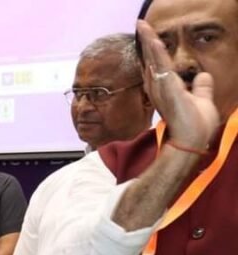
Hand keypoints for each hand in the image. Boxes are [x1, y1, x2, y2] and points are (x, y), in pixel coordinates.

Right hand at [137, 19, 219, 148]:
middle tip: (141, 24)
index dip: (153, 52)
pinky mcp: (166, 87)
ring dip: (148, 40)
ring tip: (142, 25)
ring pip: (153, 58)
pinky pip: (160, 64)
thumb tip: (204, 75)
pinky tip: (152, 38)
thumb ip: (202, 87)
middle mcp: (159, 87)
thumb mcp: (202, 101)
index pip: (158, 66)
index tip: (150, 38)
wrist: (192, 140)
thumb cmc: (195, 126)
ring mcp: (160, 87)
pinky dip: (155, 50)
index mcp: (166, 89)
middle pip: (151, 59)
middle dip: (146, 41)